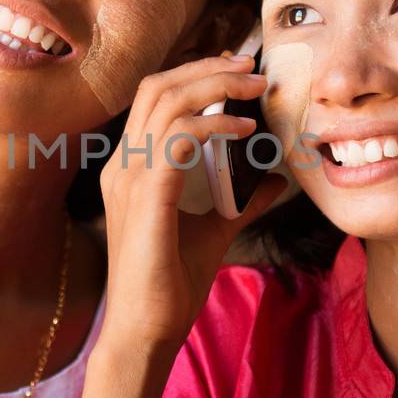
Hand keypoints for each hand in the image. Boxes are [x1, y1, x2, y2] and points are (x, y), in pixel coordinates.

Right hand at [99, 54, 286, 355]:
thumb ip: (241, 201)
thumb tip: (274, 179)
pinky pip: (178, 139)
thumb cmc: (171, 284)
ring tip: (255, 91)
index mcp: (131, 168)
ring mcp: (130, 178)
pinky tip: (244, 131)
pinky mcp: (146, 197)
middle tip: (251, 66)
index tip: (241, 71)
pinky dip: (213, 125)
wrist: (146, 330)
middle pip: (158, 87)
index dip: (196, 73)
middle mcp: (124, 165)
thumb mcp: (215, 230)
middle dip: (207, 68)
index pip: (156, 97)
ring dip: (215, 87)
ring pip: (167, 103)